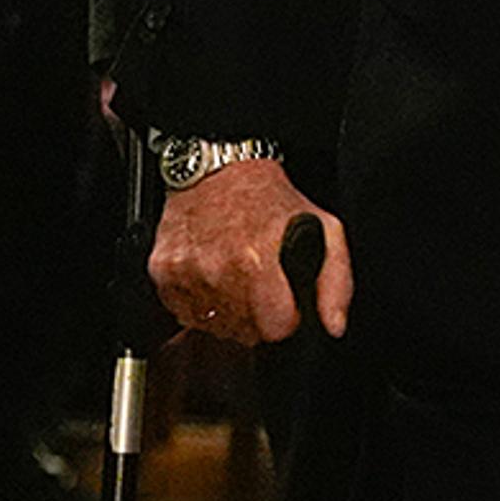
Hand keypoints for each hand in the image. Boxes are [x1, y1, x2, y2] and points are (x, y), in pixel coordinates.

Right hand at [150, 154, 349, 345]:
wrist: (217, 168)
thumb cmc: (269, 198)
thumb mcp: (324, 228)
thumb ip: (336, 282)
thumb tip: (334, 325)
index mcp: (255, 262)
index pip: (274, 330)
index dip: (285, 318)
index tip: (284, 301)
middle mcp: (216, 270)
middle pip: (244, 333)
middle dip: (257, 316)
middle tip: (259, 282)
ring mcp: (185, 273)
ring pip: (214, 327)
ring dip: (228, 311)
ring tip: (235, 276)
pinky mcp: (163, 272)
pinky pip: (185, 313)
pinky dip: (200, 302)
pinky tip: (212, 275)